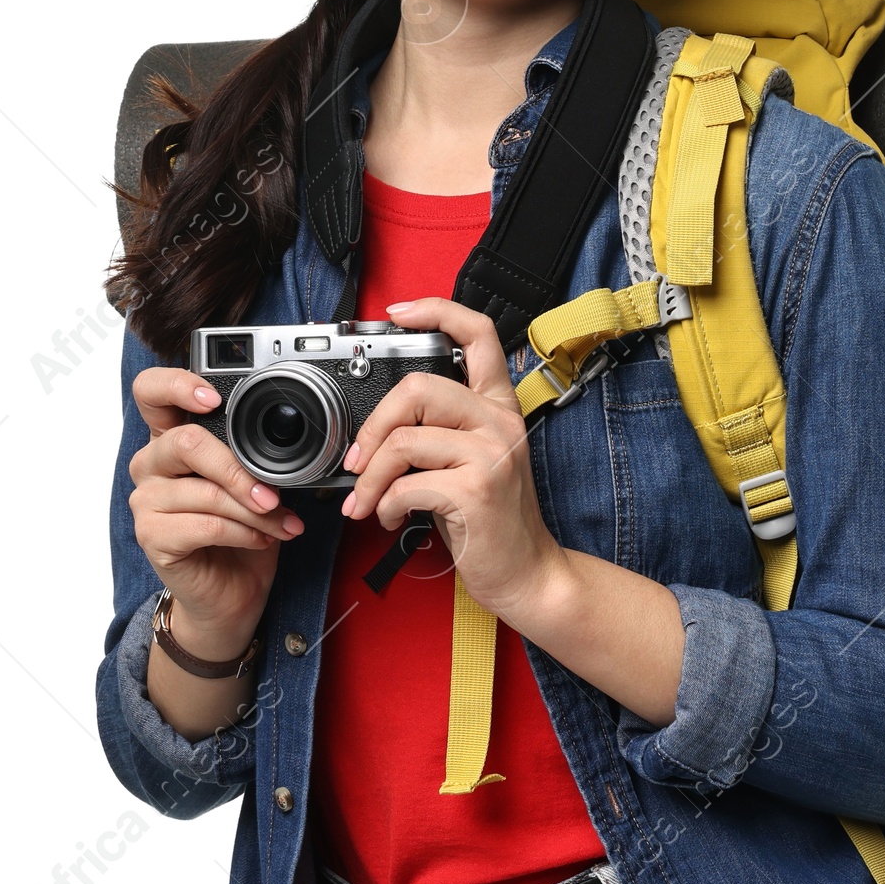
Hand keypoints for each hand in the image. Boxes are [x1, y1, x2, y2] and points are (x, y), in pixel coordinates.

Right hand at [127, 367, 303, 660]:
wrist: (233, 593)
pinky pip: (205, 525)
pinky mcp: (152, 536)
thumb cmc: (245, 530)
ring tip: (282, 522)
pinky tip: (262, 538)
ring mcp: (146, 500)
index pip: (152, 391)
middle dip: (239, 468)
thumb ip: (255, 454)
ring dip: (254, 510)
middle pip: (185, 442)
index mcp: (173, 437)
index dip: (178, 385)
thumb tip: (291, 437)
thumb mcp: (256, 482)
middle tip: (274, 494)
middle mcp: (151, 463)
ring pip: (204, 490)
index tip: (216, 398)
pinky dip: (244, 532)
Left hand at [339, 297, 567, 622]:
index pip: (478, 333)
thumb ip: (440, 431)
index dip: (436, 310)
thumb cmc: (490, 520)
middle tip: (357, 460)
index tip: (398, 313)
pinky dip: (385, 506)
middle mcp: (499, 422)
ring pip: (404, 439)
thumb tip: (377, 425)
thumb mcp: (473, 461)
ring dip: (371, 477)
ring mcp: (491, 454)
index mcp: (497, 406)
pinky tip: (391, 518)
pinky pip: (408, 485)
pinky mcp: (477, 490)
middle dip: (372, 425)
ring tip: (368, 500)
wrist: (526, 573)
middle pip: (418, 386)